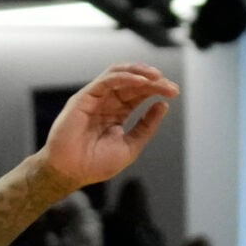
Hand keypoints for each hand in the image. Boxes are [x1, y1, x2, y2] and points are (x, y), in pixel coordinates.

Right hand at [39, 65, 177, 188]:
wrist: (71, 172)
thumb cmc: (95, 163)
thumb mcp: (130, 146)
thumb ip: (146, 127)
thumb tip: (162, 106)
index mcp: (116, 113)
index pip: (139, 94)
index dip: (156, 90)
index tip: (174, 92)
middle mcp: (106, 102)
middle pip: (132, 83)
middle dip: (153, 82)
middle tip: (171, 87)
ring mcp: (95, 98)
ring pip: (119, 75)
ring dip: (140, 73)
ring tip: (158, 78)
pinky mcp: (84, 97)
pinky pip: (106, 81)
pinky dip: (124, 78)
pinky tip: (141, 81)